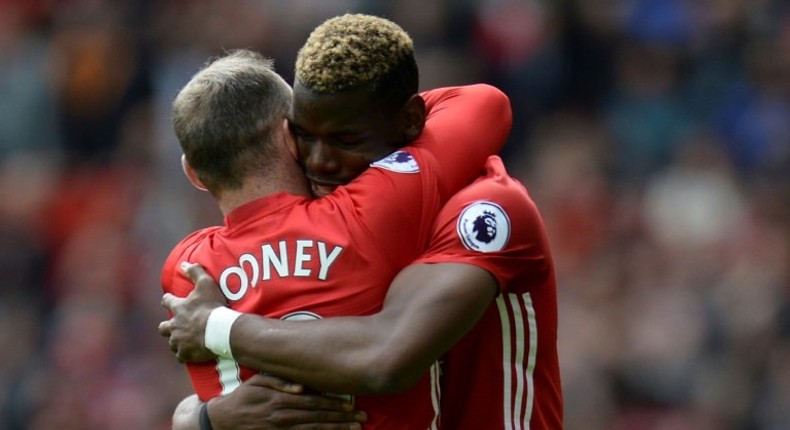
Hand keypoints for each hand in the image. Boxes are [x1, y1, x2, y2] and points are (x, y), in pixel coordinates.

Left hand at [159, 262, 227, 361]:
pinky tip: (190, 354)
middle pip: (163, 328)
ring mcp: (178, 341)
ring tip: (185, 341)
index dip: (168, 300)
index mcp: (178, 308)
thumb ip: (195, 271)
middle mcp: (174, 325)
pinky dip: (185, 355)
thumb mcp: (206, 284)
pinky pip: (181, 356)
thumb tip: (183, 264)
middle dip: (166, 327)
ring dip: (176, 341)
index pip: (167, 301)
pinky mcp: (185, 353)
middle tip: (175, 326)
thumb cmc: (212, 306)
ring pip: (171, 343)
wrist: (218, 330)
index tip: (169, 300)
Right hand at [209, 374, 366, 429]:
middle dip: (343, 419)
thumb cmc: (245, 396)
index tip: (353, 405)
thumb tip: (301, 386)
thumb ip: (280, 381)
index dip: (335, 404)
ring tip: (355, 429)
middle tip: (363, 418)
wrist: (224, 420)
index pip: (315, 402)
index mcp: (282, 400)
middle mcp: (284, 417)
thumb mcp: (258, 381)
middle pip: (319, 418)